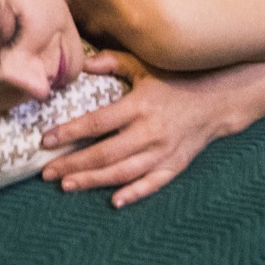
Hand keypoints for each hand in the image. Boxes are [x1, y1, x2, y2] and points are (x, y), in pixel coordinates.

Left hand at [39, 51, 227, 207]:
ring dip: (93, 181)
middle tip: (47, 173)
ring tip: (67, 186)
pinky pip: (152, 184)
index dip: (70, 132)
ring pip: (123, 172)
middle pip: (105, 153)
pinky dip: (134, 194)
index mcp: (139, 105)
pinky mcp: (176, 165)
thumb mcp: (145, 65)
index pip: (97, 123)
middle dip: (74, 164)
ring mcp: (164, 151)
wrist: (219, 98)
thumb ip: (113, 62)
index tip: (46, 140)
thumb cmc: (177, 79)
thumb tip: (82, 62)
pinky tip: (114, 202)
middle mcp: (150, 131)